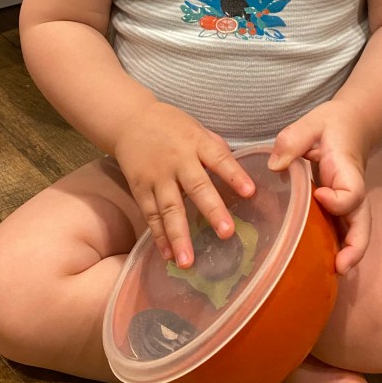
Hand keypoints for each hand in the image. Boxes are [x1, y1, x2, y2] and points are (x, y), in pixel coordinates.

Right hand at [113, 102, 254, 267]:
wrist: (130, 120)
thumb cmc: (172, 126)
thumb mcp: (197, 129)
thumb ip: (216, 150)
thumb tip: (240, 174)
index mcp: (196, 142)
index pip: (219, 158)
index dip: (235, 175)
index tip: (251, 192)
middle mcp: (177, 160)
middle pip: (196, 186)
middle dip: (212, 210)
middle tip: (227, 233)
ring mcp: (157, 176)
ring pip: (169, 208)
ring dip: (179, 235)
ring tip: (188, 261)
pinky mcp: (140, 188)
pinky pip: (150, 215)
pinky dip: (159, 236)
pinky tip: (169, 256)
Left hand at [268, 102, 371, 274]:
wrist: (350, 124)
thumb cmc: (330, 125)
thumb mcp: (310, 124)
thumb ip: (292, 141)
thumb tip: (274, 166)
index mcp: (347, 171)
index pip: (352, 193)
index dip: (337, 201)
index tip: (318, 195)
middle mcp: (353, 191)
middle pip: (363, 224)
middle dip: (355, 247)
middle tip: (340, 267)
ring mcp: (348, 202)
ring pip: (356, 232)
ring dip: (348, 254)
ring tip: (331, 274)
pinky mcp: (341, 207)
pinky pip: (344, 230)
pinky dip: (338, 247)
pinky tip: (320, 262)